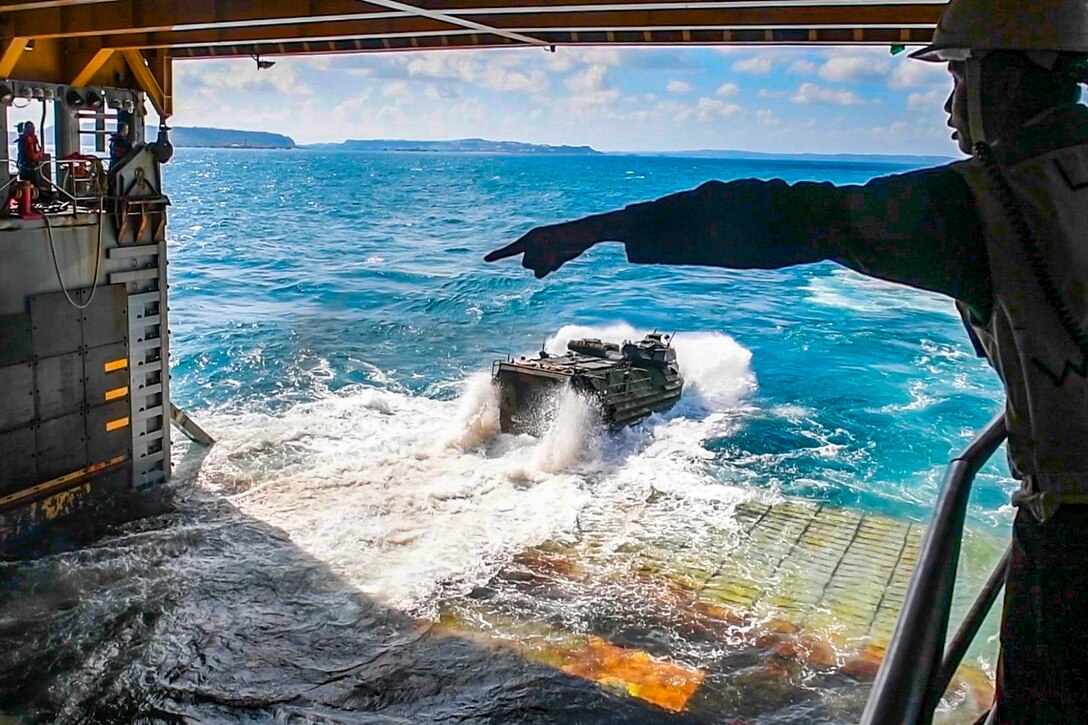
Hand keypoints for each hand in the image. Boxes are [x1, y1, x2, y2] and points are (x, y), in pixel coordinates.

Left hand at [484, 212, 622, 277]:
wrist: (586, 230)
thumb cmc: (572, 242)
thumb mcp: (557, 256)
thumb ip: (545, 263)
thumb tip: (537, 275)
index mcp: (532, 237)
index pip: (512, 249)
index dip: (499, 254)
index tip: (486, 260)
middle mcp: (532, 239)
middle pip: (527, 265)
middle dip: (540, 265)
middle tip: (555, 254)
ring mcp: (539, 244)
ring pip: (535, 268)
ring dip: (547, 265)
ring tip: (561, 252)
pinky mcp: (548, 249)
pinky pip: (543, 268)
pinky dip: (549, 265)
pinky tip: (562, 253)